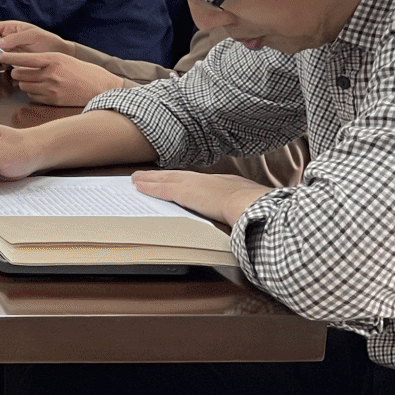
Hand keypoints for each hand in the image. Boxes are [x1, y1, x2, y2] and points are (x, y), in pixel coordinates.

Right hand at [0, 20, 72, 55]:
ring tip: (8, 56)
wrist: (58, 55)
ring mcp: (9, 50)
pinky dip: (3, 63)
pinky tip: (12, 62)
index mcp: (9, 28)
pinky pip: (1, 62)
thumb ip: (13, 38)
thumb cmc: (47, 41)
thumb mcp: (31, 35)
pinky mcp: (12, 61)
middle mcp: (6, 39)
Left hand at [0, 50, 124, 105]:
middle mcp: (50, 74)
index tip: (0, 55)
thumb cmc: (82, 71)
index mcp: (53, 60)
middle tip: (20, 70)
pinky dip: (33, 92)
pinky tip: (43, 89)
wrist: (100, 87)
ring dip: (25, 82)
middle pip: (19, 73)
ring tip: (36, 80)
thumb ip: (43, 60)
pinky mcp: (52, 100)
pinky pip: (32, 96)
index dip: (9, 57)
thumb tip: (22, 63)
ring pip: (24, 85)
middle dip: (17, 72)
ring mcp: (51, 89)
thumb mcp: (63, 59)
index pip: (24, 58)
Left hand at [131, 169, 269, 226]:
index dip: (186, 180)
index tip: (179, 180)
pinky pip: (162, 188)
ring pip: (167, 179)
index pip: (201, 181)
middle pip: (180, 176)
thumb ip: (245, 209)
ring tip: (137, 178)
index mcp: (227, 183)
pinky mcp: (185, 192)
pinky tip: (138, 185)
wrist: (251, 204)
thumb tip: (247, 218)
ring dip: (151, 179)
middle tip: (148, 175)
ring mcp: (196, 184)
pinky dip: (149, 186)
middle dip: (164, 176)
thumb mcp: (252, 205)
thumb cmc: (257, 208)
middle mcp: (208, 180)